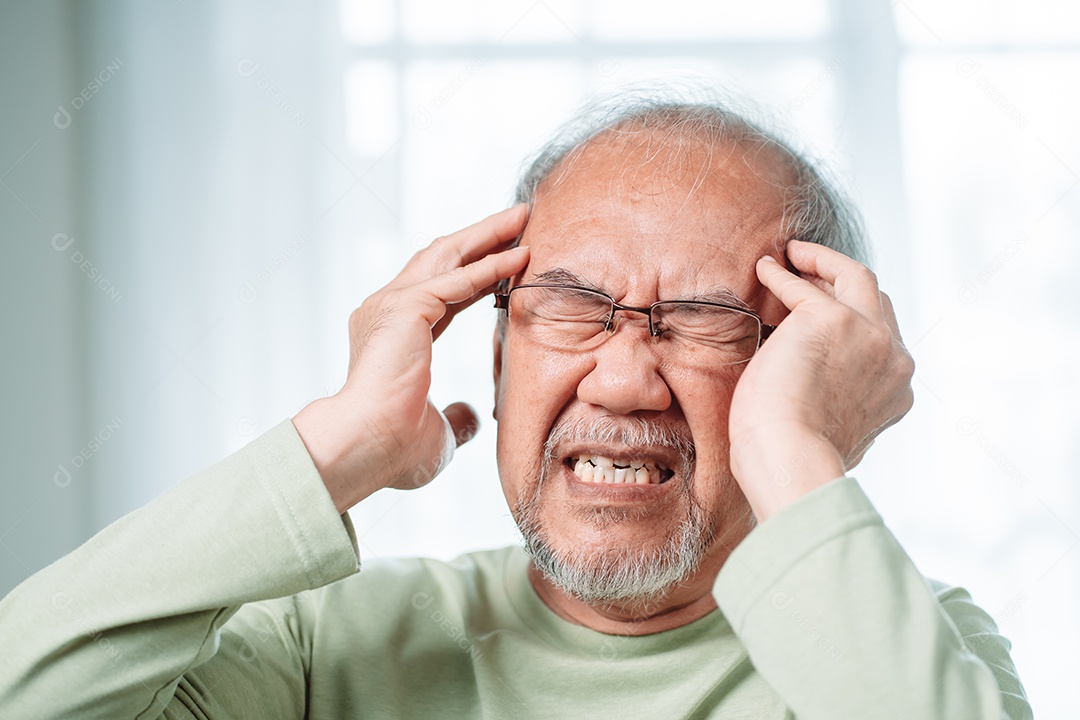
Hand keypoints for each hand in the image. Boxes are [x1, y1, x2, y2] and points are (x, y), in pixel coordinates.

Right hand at [293, 206, 529, 512]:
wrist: (363, 449)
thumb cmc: (390, 450)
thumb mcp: (435, 432)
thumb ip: (455, 418)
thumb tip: (473, 416)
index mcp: (392, 335)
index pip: (441, 292)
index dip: (476, 274)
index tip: (509, 258)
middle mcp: (386, 311)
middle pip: (442, 259)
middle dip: (481, 237)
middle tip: (519, 218)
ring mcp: (392, 305)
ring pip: (447, 256)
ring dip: (487, 235)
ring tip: (522, 217)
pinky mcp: (405, 308)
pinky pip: (457, 281)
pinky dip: (490, 266)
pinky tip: (519, 256)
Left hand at [727, 240, 913, 520]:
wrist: (790, 459)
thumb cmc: (795, 459)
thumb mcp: (836, 431)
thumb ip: (841, 405)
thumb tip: (818, 398)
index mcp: (896, 391)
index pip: (883, 340)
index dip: (855, 320)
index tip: (824, 311)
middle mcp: (893, 359)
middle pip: (877, 301)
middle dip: (845, 285)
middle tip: (812, 275)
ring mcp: (868, 335)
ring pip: (855, 277)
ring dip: (823, 262)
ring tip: (794, 255)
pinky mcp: (831, 319)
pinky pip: (802, 285)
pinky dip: (783, 274)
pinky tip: (765, 269)